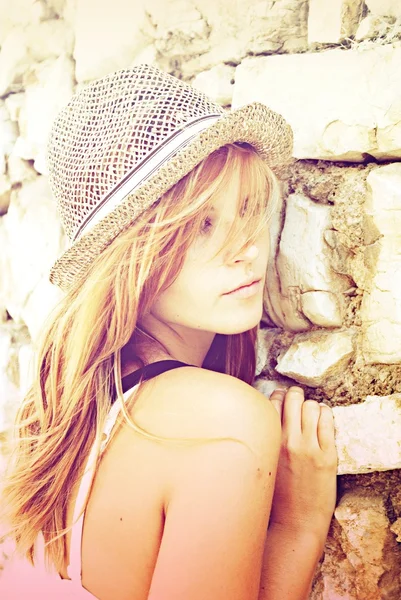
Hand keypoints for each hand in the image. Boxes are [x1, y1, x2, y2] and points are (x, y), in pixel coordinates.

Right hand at [268, 386, 337, 539]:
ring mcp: (309, 448)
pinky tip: (323, 418)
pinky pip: (328, 421)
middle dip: (295, 394)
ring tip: (311, 413)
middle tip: (296, 398)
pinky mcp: (328, 456)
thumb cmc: (274, 498)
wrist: (295, 524)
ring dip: (311, 406)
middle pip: (292, 399)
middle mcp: (288, 441)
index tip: (280, 397)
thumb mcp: (261, 465)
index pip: (271, 403)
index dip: (277, 396)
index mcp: (268, 443)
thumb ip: (263, 442)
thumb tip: (264, 420)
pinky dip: (325, 414)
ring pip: (311, 406)